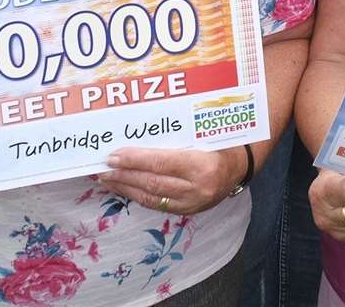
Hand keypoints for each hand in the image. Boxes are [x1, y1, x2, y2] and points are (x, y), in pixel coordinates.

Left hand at [96, 145, 246, 215]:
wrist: (241, 166)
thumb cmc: (222, 142)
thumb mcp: (204, 133)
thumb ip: (176, 136)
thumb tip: (138, 133)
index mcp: (203, 165)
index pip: (161, 163)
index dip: (135, 160)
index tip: (114, 156)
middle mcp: (198, 188)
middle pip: (153, 183)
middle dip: (124, 176)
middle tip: (103, 169)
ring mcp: (193, 203)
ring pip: (152, 197)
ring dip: (126, 188)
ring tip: (107, 180)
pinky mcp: (188, 211)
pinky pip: (158, 205)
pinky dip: (139, 196)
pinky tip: (125, 189)